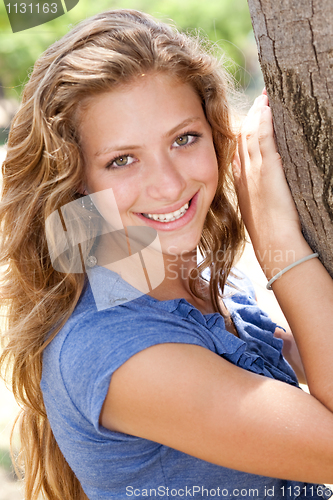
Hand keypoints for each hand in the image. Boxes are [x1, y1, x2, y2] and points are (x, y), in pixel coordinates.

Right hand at [233, 92, 301, 254]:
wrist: (273, 243)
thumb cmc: (268, 234)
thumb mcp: (254, 213)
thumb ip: (252, 196)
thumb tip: (253, 191)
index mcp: (241, 184)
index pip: (237, 154)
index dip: (240, 135)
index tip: (245, 123)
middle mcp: (244, 175)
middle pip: (241, 140)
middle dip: (248, 119)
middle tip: (256, 102)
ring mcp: (254, 172)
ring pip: (251, 135)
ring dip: (257, 115)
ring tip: (263, 98)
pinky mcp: (267, 170)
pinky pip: (263, 139)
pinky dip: (264, 121)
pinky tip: (267, 108)